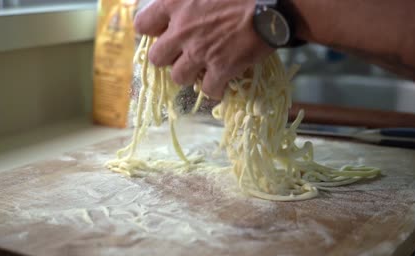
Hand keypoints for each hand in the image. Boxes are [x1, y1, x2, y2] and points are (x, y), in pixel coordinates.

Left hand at [134, 0, 273, 99]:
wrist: (271, 5)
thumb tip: (182, 5)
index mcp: (174, 2)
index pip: (142, 24)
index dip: (152, 31)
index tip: (164, 32)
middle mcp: (181, 30)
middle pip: (156, 58)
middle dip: (168, 58)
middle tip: (182, 54)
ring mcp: (200, 52)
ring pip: (178, 77)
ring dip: (188, 75)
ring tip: (201, 69)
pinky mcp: (221, 68)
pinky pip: (209, 89)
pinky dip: (215, 88)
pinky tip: (221, 82)